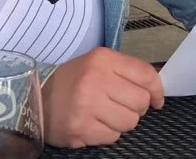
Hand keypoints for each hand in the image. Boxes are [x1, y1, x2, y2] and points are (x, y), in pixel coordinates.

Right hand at [42, 47, 163, 147]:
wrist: (37, 98)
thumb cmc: (74, 80)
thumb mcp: (99, 64)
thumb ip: (127, 71)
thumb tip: (158, 85)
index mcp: (103, 59)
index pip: (145, 74)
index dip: (157, 89)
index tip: (157, 99)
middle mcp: (95, 79)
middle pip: (140, 102)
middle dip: (136, 108)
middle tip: (121, 105)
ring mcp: (87, 105)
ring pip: (129, 122)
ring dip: (122, 122)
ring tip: (106, 115)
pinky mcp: (81, 128)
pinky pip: (113, 137)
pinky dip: (107, 133)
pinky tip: (94, 123)